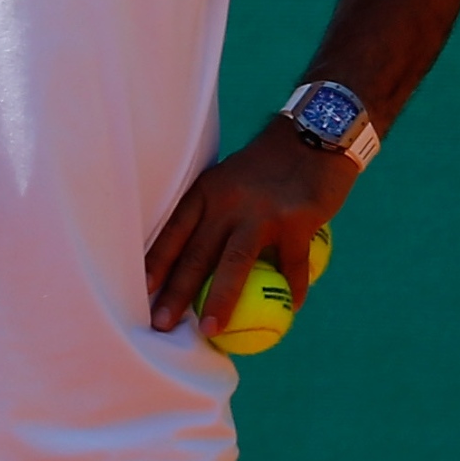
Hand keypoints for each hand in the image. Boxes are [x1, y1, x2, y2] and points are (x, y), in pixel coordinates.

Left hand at [145, 119, 355, 336]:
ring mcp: (263, 211)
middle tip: (161, 325)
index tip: (140, 292)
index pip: (174, 231)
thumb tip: (198, 260)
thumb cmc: (271, 163)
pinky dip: (292, 289)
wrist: (319, 130)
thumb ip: (216, 211)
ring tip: (211, 330)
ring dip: (220, 299)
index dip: (156, 263)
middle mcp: (229, 200)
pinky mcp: (297, 219)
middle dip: (176, 292)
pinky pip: (292, 265)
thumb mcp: (232, 177)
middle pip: (196, 252)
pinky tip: (291, 308)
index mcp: (208, 190)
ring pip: (235, 262)